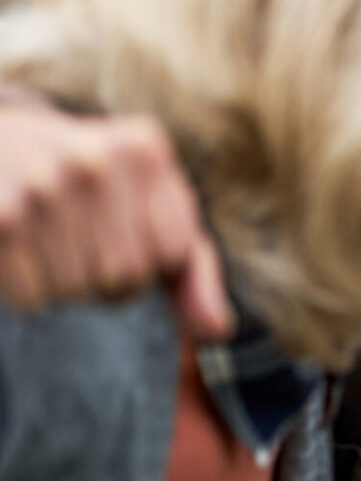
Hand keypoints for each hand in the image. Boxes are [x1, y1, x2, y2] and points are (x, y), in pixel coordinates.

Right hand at [0, 107, 233, 339]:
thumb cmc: (90, 188)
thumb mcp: (151, 207)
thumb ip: (194, 271)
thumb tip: (218, 331)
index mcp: (146, 149)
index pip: (173, 252)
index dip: (148, 259)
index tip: (119, 230)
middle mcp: (97, 159)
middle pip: (124, 275)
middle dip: (102, 274)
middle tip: (74, 238)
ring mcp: (44, 183)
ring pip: (74, 290)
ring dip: (61, 281)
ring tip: (44, 237)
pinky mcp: (0, 216)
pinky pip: (30, 296)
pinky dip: (24, 288)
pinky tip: (16, 246)